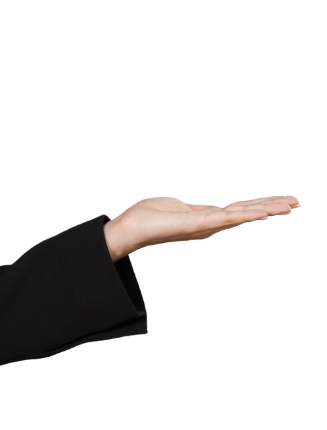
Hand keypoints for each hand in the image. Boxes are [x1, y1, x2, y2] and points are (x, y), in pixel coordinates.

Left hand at [108, 194, 301, 256]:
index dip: (261, 205)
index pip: (239, 209)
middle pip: (247, 212)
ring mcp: (208, 225)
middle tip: (298, 203)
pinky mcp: (200, 224)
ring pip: (243, 215)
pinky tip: (265, 213)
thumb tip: (190, 205)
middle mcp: (212, 223)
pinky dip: (246, 215)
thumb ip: (188, 206)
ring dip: (267, 209)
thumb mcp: (174, 205)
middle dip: (272, 206)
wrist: (130, 227)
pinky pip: (227, 218)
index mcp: (207, 217)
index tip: (283, 202)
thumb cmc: (148, 217)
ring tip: (290, 205)